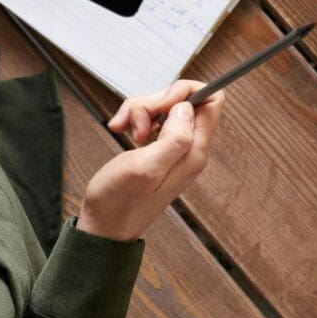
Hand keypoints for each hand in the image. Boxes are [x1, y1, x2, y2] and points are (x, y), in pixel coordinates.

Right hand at [84, 81, 220, 241]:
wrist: (104, 225)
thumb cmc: (120, 201)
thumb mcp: (146, 168)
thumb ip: (174, 138)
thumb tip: (187, 108)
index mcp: (194, 152)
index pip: (212, 101)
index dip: (186, 92)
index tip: (160, 103)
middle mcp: (188, 148)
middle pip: (183, 100)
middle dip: (154, 102)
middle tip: (137, 126)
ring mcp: (173, 147)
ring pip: (163, 106)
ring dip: (140, 110)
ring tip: (126, 131)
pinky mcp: (157, 147)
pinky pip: (150, 118)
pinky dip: (134, 118)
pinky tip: (121, 130)